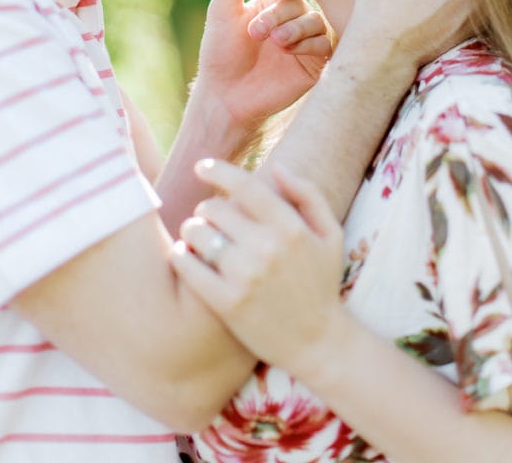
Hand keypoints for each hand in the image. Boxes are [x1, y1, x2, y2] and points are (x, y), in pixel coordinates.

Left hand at [171, 158, 344, 374]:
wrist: (319, 343)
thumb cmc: (322, 283)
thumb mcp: (330, 234)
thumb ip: (307, 194)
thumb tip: (276, 166)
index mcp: (290, 227)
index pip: (244, 185)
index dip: (218, 170)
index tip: (203, 166)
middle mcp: (267, 248)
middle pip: (215, 208)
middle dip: (207, 208)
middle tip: (210, 218)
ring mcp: (246, 277)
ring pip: (198, 233)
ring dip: (193, 230)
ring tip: (199, 239)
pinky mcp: (227, 303)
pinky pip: (188, 266)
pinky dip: (181, 256)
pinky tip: (186, 257)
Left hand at [193, 0, 332, 127]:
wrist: (226, 97)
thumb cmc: (220, 52)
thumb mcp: (223, 8)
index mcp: (273, 2)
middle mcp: (292, 18)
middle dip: (281, 12)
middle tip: (256, 30)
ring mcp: (305, 40)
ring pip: (316, 19)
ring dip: (293, 28)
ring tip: (273, 43)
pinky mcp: (316, 62)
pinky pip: (327, 42)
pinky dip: (308, 44)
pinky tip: (289, 53)